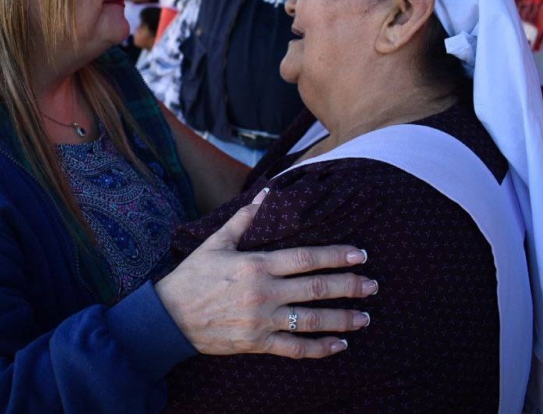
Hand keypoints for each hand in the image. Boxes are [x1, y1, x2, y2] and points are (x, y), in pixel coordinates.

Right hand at [156, 191, 374, 359]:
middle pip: (315, 288)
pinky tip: (339, 345)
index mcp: (256, 265)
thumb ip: (245, 219)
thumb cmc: (193, 276)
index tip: (360, 254)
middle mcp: (263, 293)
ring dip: (343, 318)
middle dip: (349, 286)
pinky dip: (320, 349)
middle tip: (373, 285)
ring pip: (311, 320)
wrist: (169, 318)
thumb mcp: (216, 242)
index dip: (336, 256)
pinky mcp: (257, 343)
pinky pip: (295, 349)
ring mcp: (262, 321)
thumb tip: (267, 193)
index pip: (305, 258)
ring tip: (365, 316)